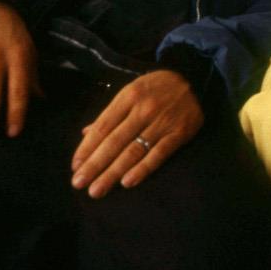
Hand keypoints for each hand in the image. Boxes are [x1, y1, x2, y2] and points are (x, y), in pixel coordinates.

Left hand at [71, 69, 203, 198]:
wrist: (194, 80)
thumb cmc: (156, 89)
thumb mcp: (130, 92)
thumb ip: (110, 114)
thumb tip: (85, 134)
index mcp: (128, 97)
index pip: (103, 127)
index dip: (87, 148)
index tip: (75, 167)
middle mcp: (144, 109)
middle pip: (115, 141)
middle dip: (95, 164)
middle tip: (79, 183)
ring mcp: (163, 122)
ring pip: (134, 151)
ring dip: (113, 172)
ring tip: (97, 189)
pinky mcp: (180, 133)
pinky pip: (159, 154)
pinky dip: (143, 169)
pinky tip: (127, 182)